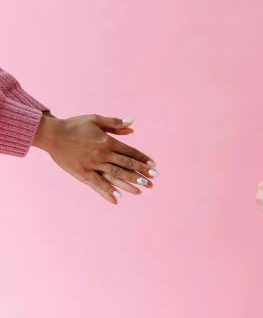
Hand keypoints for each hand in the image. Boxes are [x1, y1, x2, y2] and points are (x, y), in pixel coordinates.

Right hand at [33, 114, 157, 204]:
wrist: (52, 134)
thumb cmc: (75, 125)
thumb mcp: (96, 119)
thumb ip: (114, 123)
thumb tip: (132, 124)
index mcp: (107, 141)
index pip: (129, 152)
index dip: (142, 159)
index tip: (153, 165)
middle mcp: (102, 154)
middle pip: (125, 165)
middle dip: (141, 172)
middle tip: (154, 179)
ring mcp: (92, 165)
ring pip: (114, 176)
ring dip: (129, 183)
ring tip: (141, 190)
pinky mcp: (82, 174)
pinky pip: (97, 185)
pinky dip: (107, 192)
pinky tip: (118, 198)